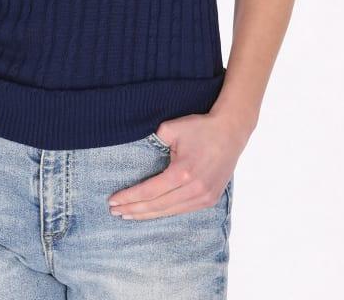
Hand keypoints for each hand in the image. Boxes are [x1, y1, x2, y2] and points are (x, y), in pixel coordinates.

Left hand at [107, 110, 246, 219]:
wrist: (231, 132)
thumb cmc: (200, 127)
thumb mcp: (172, 128)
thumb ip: (153, 141)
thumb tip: (138, 153)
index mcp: (182, 173)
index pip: (149, 191)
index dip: (129, 197)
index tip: (113, 200)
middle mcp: (194, 190)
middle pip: (156, 206)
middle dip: (133, 209)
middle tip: (115, 211)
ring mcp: (203, 197)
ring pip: (169, 211)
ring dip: (147, 214)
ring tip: (128, 215)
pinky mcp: (209, 200)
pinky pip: (181, 210)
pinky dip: (164, 212)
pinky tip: (151, 212)